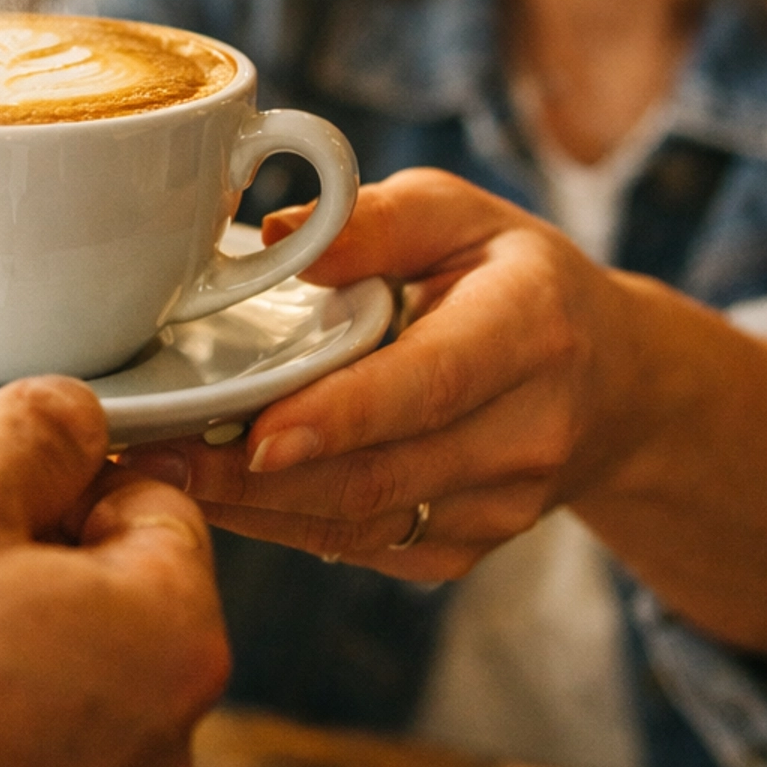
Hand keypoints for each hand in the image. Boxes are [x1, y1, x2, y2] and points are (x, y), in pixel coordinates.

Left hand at [128, 170, 620, 580]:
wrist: (612, 384)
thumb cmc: (513, 277)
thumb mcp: (462, 215)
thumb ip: (376, 219)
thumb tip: (276, 237)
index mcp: (530, 328)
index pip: (430, 382)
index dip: (343, 415)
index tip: (256, 433)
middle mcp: (528, 432)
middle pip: (382, 473)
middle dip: (257, 477)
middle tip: (154, 458)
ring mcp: (500, 507)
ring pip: (362, 523)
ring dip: (253, 511)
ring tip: (159, 478)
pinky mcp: (464, 551)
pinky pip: (360, 548)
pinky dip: (282, 526)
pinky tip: (216, 499)